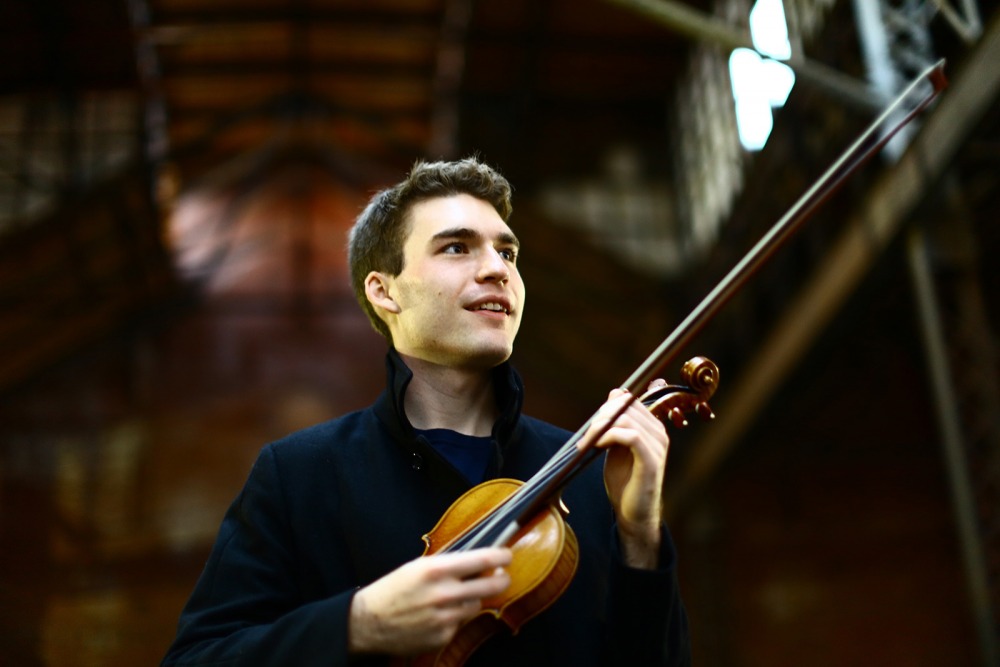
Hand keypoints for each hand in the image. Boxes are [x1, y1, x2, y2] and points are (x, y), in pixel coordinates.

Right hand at [348, 548, 511, 656]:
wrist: (369, 622)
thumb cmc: (392, 590)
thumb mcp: (418, 567)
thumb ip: (447, 564)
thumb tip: (477, 560)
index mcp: (436, 570)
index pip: (482, 560)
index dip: (501, 557)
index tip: (507, 556)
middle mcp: (444, 594)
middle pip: (492, 586)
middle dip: (502, 579)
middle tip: (502, 576)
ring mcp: (446, 618)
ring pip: (477, 604)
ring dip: (472, 599)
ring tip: (453, 596)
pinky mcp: (443, 636)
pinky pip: (460, 623)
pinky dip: (455, 618)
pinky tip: (437, 615)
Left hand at [588, 382, 669, 568]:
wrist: (632, 512)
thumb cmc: (624, 480)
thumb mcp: (616, 446)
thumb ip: (615, 424)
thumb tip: (614, 394)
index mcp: (652, 427)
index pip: (628, 399)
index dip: (606, 406)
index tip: (591, 424)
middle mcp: (659, 432)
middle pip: (625, 405)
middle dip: (601, 416)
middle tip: (586, 435)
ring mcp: (658, 445)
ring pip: (626, 418)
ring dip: (600, 427)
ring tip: (588, 442)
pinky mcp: (652, 460)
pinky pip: (631, 436)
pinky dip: (609, 436)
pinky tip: (596, 446)